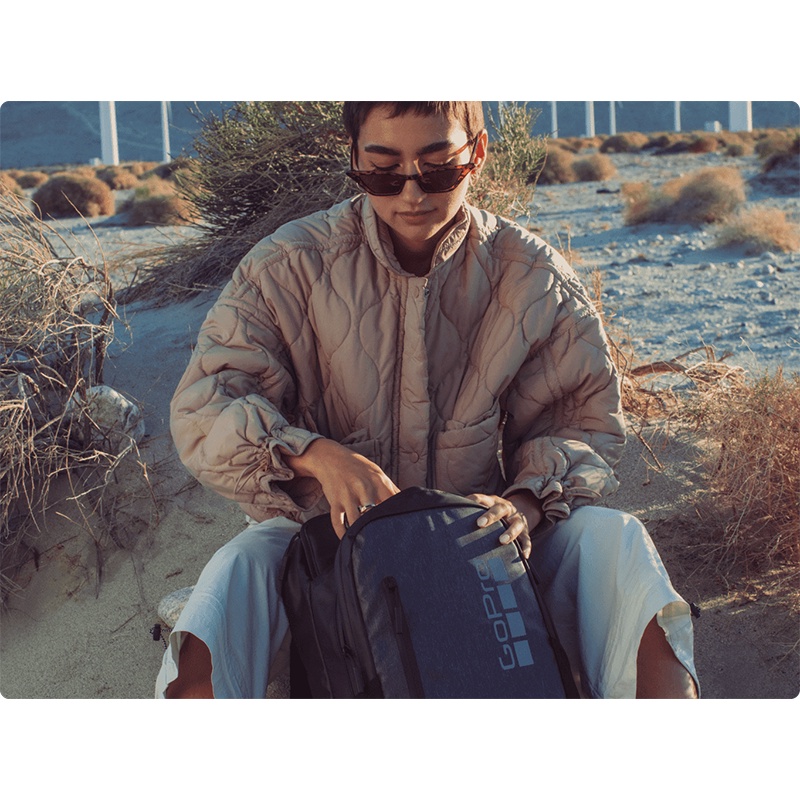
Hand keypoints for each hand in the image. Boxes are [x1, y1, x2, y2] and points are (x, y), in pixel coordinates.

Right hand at [283, 438, 398, 538]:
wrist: (331, 458)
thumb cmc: (358, 467)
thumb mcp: (377, 473)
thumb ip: (392, 489)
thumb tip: (410, 503)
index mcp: (378, 481)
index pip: (392, 502)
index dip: (397, 517)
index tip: (401, 529)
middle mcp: (364, 487)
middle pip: (374, 512)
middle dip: (379, 528)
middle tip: (385, 542)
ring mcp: (348, 495)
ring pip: (355, 520)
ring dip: (360, 533)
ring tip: (367, 545)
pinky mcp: (334, 500)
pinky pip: (337, 521)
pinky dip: (341, 533)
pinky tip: (346, 539)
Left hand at [467, 491, 542, 558]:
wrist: (520, 509)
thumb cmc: (493, 512)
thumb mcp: (484, 506)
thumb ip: (469, 509)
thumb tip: (445, 509)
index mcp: (494, 501)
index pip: (483, 499)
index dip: (475, 500)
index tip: (467, 504)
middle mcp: (507, 509)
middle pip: (500, 509)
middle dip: (490, 516)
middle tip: (479, 524)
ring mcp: (517, 520)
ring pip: (516, 525)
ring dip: (510, 532)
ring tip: (501, 541)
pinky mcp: (525, 532)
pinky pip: (527, 540)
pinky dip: (526, 547)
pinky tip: (523, 556)